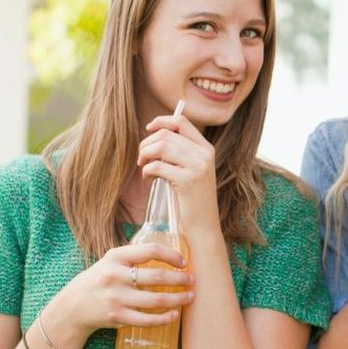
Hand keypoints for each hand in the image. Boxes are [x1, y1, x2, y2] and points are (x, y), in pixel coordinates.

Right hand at [55, 243, 193, 335]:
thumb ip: (134, 257)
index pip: (150, 250)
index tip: (183, 262)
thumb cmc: (98, 279)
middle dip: (180, 279)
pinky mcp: (117, 317)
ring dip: (178, 299)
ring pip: (156, 300)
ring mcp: (116, 298)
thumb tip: (169, 254)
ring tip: (189, 296)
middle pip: (158, 277)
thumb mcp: (111, 261)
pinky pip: (147, 319)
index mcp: (116, 257)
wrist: (72, 306)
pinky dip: (164, 318)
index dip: (171, 255)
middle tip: (192, 280)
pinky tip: (175, 315)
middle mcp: (115, 276)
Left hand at [138, 113, 217, 231]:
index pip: (181, 121)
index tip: (148, 128)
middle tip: (141, 159)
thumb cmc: (192, 200)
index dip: (161, 121)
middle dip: (146, 144)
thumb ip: (180, 153)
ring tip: (143, 168)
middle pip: (166, 134)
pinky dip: (146, 172)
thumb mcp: (191, 171)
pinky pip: (157, 166)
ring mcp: (198, 167)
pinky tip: (148, 179)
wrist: (203, 227)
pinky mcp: (188, 181)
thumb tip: (154, 137)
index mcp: (206, 148)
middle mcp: (204, 154)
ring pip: (161, 147)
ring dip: (145, 156)